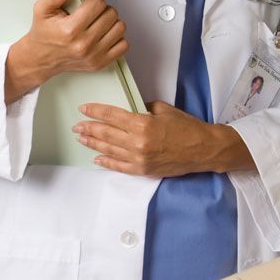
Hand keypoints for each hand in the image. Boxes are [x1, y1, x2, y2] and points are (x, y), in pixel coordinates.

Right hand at [4, 0, 127, 102]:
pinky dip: (116, 38)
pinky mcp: (100, 64)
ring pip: (120, 28)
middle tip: (93, 11)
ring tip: (99, 22)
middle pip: (111, 14)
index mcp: (70, 30)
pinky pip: (123, 46)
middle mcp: (83, 44)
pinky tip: (104, 34)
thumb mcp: (42, 10)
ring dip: (111, 22)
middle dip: (103, 8)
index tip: (89, 0)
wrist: (40, 60)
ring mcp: (93, 56)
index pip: (97, 4)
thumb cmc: (43, 35)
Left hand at [74, 100, 252, 176]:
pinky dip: (107, 161)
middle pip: (106, 133)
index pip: (112, 116)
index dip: (95, 111)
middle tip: (77, 125)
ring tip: (82, 139)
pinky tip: (97, 157)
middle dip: (89, 128)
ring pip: (109, 150)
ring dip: (93, 143)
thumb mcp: (164, 109)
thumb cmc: (186, 127)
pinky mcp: (143, 170)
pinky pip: (119, 166)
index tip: (83, 108)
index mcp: (143, 123)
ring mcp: (139, 158)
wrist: (203, 149)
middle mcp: (138, 142)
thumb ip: (143, 108)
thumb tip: (130, 109)